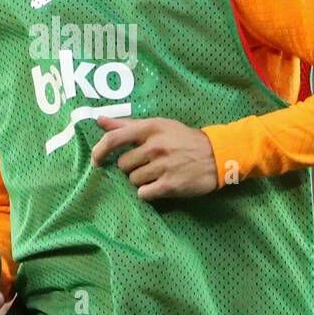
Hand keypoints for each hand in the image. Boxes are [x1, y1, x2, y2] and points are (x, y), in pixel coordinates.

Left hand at [90, 116, 218, 200]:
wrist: (217, 155)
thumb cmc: (183, 139)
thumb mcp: (158, 126)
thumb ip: (127, 124)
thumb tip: (99, 120)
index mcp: (150, 129)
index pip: (114, 139)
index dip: (99, 150)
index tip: (96, 159)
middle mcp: (155, 146)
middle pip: (123, 165)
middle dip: (131, 167)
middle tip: (148, 164)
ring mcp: (162, 166)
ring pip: (133, 180)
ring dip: (141, 180)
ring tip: (158, 173)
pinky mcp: (170, 185)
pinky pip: (143, 194)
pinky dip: (148, 192)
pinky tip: (160, 185)